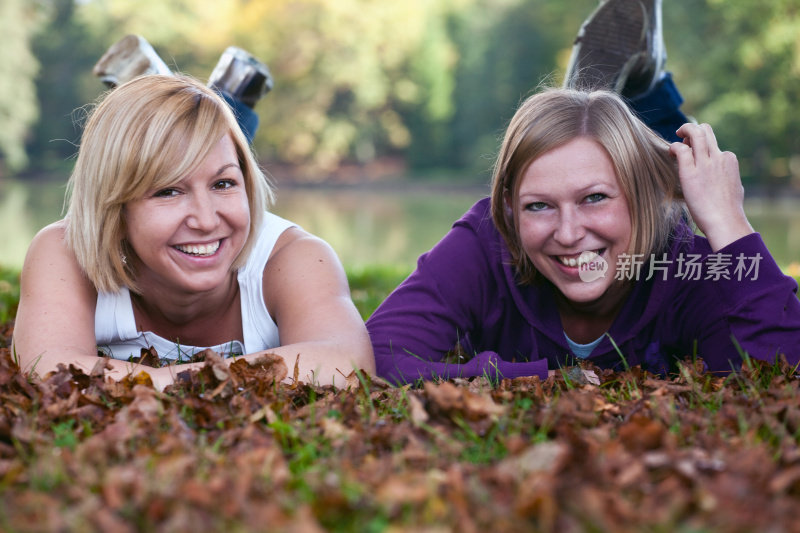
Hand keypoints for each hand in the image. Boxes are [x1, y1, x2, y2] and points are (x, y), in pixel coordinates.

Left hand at [669, 123, 753, 250]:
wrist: (726, 221)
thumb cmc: (729, 211)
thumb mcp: (734, 187)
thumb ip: (727, 177)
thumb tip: (725, 177)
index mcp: (729, 160)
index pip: (714, 144)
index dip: (701, 145)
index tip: (693, 151)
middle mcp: (718, 157)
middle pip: (706, 131)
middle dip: (693, 129)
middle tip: (682, 135)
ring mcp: (705, 163)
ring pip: (695, 133)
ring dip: (684, 129)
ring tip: (676, 134)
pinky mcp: (691, 172)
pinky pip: (681, 150)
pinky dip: (674, 147)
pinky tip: (670, 153)